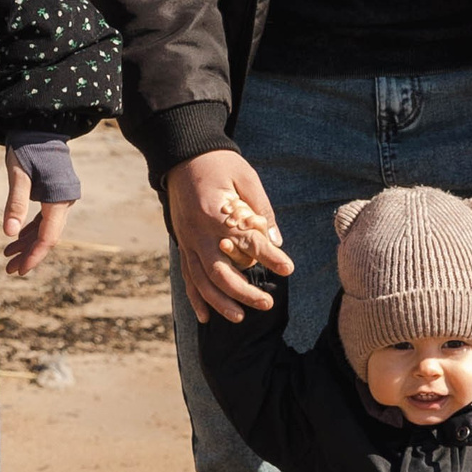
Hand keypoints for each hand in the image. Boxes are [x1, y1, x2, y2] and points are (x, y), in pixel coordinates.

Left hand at [1, 154, 75, 277]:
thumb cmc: (28, 148)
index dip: (34, 255)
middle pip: (48, 237)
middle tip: (10, 270)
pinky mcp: (54, 194)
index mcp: (59, 199)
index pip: (48, 237)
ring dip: (28, 243)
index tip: (20, 270)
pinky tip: (16, 237)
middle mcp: (64, 202)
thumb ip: (16, 203)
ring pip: (45, 229)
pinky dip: (30, 230)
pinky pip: (44, 219)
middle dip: (29, 254)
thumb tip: (9, 232)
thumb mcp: (19, 174)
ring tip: (8, 256)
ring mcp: (61, 198)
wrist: (40, 126)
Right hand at [168, 151, 293, 324]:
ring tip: (241, 317)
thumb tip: (278, 240)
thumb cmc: (219, 163)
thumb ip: (262, 209)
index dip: (270, 257)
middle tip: (267, 303)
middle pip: (221, 272)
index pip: (248, 242)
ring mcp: (188, 240)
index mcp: (217, 214)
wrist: (182, 153)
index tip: (289, 268)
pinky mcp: (182, 243)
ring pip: (202, 280)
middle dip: (244, 292)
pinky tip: (205, 316)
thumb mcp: (246, 177)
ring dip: (220, 302)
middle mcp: (199, 232)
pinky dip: (195, 297)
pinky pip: (187, 275)